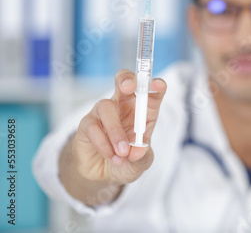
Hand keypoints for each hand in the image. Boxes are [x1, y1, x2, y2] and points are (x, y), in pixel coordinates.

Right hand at [72, 69, 166, 184]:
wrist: (104, 175)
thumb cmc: (128, 161)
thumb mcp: (141, 162)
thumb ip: (142, 156)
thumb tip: (137, 151)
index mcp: (144, 110)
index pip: (151, 92)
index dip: (156, 85)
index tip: (159, 85)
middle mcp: (124, 105)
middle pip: (123, 82)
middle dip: (126, 79)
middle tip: (129, 86)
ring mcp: (104, 113)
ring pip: (106, 107)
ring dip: (115, 131)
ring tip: (123, 152)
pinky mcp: (87, 124)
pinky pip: (93, 127)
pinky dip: (104, 144)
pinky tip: (113, 157)